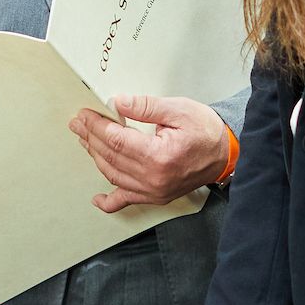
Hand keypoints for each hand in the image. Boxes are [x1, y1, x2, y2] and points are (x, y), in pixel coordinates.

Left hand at [68, 95, 229, 210]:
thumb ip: (146, 107)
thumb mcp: (179, 110)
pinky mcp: (156, 196)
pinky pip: (127, 201)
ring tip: (84, 140)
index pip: (116, 140)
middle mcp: (154, 179)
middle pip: (111, 157)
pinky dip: (110, 202)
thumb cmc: (206, 131)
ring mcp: (154, 191)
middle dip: (91, 138)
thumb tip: (119, 102)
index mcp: (159, 156)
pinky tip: (97, 200)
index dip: (96, 126)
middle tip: (77, 123)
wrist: (226, 154)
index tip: (85, 115)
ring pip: (114, 175)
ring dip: (96, 157)